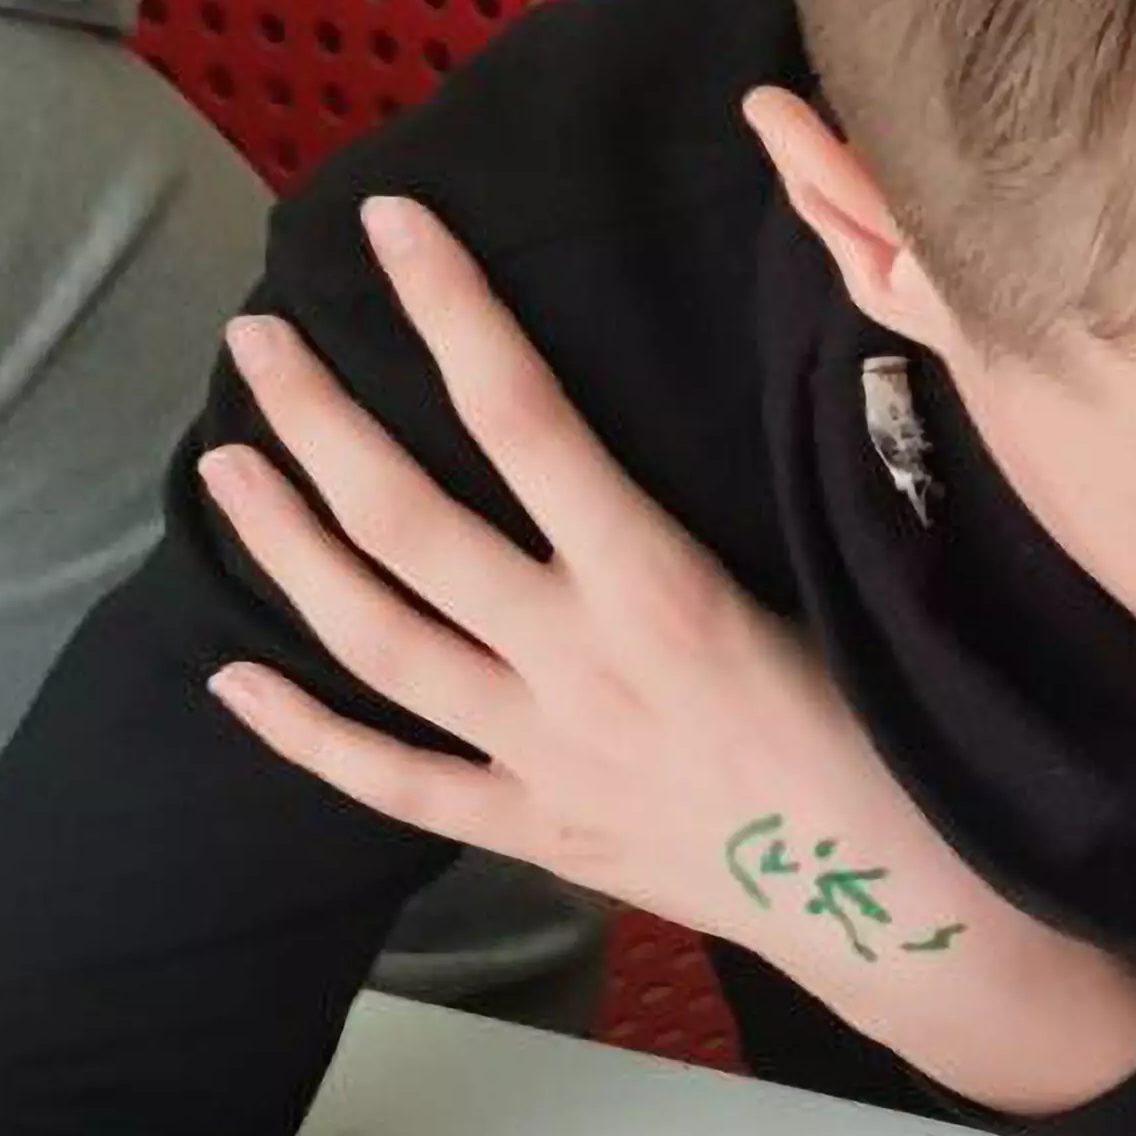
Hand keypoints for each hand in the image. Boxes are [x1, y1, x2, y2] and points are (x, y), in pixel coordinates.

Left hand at [197, 194, 1135, 1112]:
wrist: (908, 909)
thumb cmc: (896, 740)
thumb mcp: (830, 592)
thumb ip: (747, 508)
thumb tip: (720, 390)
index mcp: (658, 588)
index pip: (523, 420)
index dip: (450, 313)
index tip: (391, 226)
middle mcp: (577, 662)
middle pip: (406, 523)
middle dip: (320, 421)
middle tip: (257, 343)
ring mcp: (543, 752)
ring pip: (375, 639)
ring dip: (288, 547)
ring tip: (227, 467)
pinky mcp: (539, 829)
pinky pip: (395, 782)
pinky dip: (306, 734)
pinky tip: (233, 676)